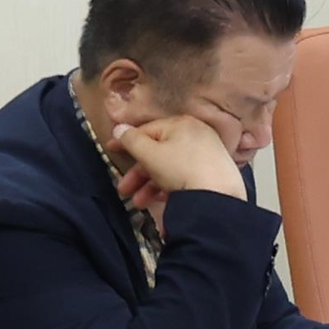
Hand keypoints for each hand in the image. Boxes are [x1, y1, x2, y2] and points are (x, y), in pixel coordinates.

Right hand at [107, 111, 242, 210]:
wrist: (218, 195)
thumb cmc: (182, 169)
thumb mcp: (150, 154)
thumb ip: (131, 140)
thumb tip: (119, 128)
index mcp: (181, 124)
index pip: (147, 130)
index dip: (126, 140)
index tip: (110, 148)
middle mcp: (196, 135)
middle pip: (158, 152)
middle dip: (137, 173)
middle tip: (124, 189)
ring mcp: (207, 153)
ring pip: (169, 167)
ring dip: (150, 185)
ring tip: (140, 203)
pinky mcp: (213, 172)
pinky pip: (184, 176)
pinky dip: (169, 188)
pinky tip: (160, 201)